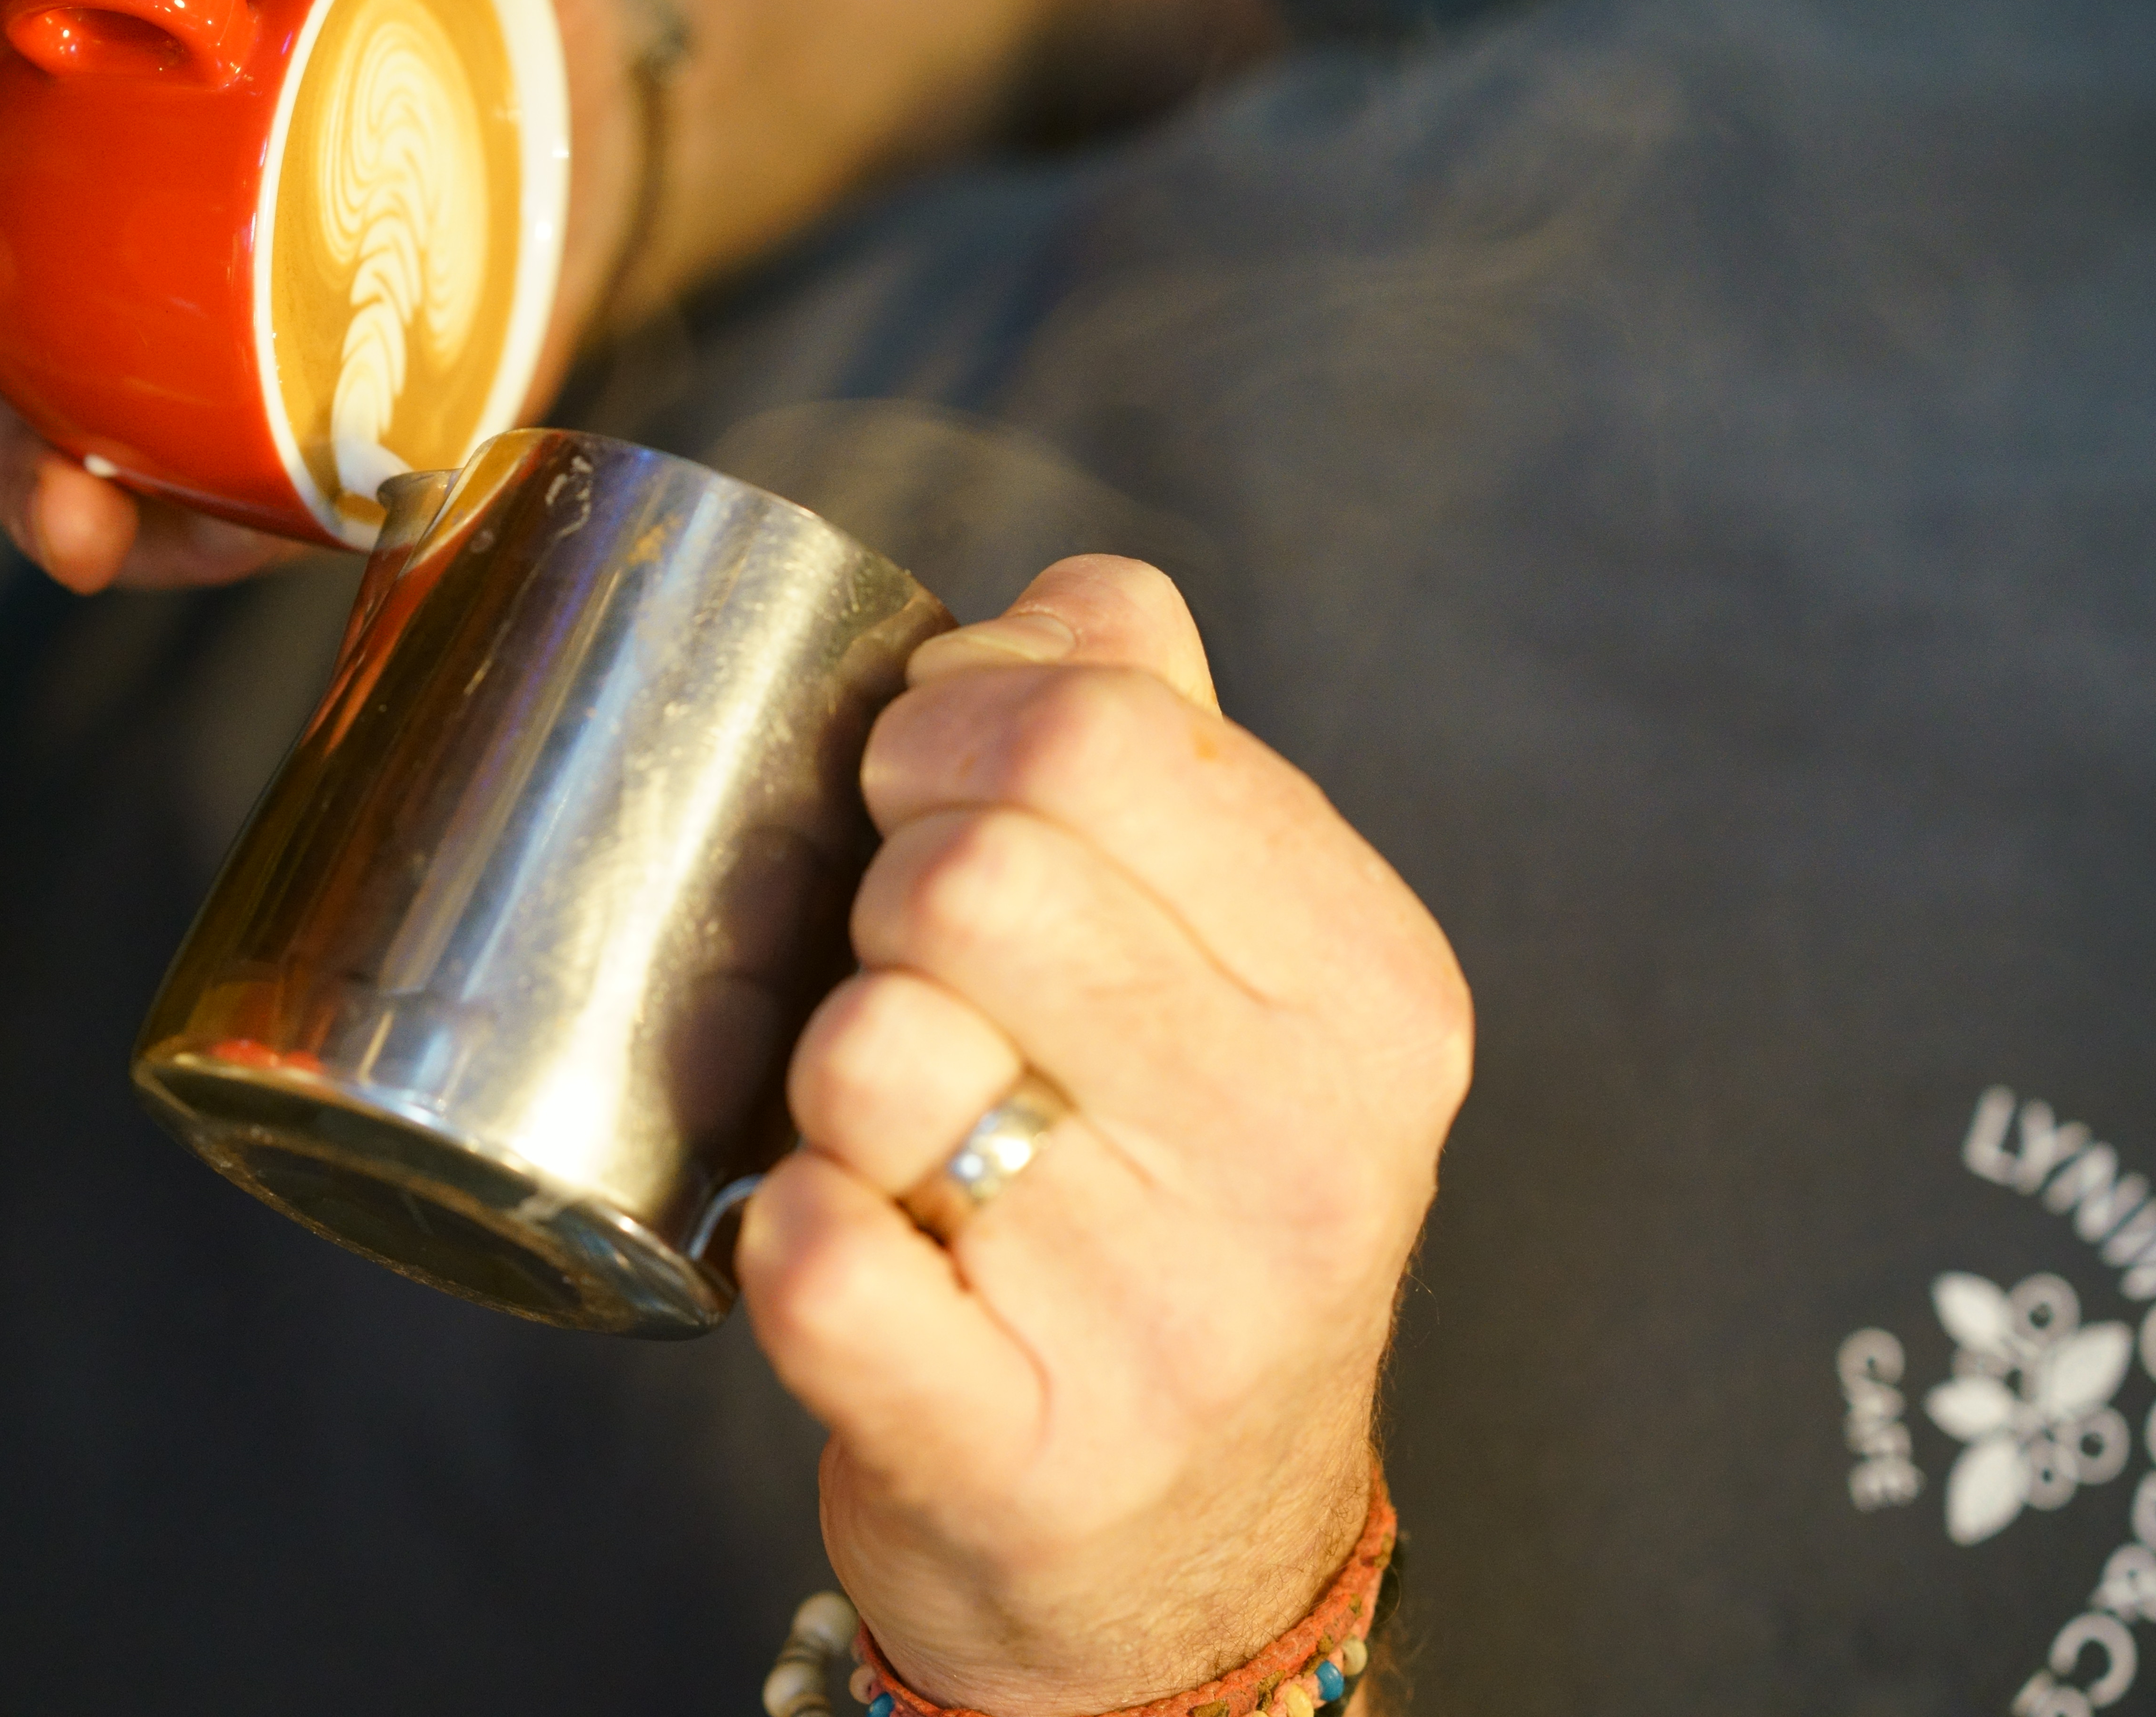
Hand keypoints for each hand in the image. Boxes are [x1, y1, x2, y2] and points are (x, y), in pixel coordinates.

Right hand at [0, 0, 642, 592]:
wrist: (573, 129)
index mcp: (88, 12)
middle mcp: (73, 179)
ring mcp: (143, 322)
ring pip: (28, 407)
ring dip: (17, 465)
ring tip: (62, 517)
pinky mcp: (247, 431)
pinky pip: (185, 506)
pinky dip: (182, 537)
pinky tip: (199, 547)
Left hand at [739, 557, 1471, 1715]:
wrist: (1187, 1553)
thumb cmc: (1173, 1201)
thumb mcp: (1237, 973)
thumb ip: (1160, 753)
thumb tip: (1067, 602)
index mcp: (1368, 990)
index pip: (1098, 723)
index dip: (946, 723)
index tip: (921, 791)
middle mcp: (1303, 1150)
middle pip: (975, 870)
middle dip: (883, 893)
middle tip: (906, 973)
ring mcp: (1172, 1316)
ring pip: (876, 1055)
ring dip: (831, 1073)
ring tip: (896, 1129)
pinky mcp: (1024, 1453)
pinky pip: (821, 1260)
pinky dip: (787, 1232)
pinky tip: (846, 1243)